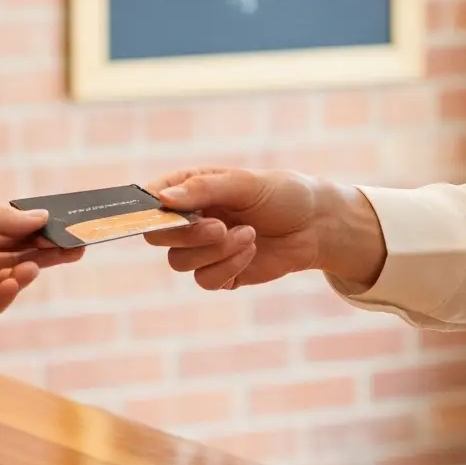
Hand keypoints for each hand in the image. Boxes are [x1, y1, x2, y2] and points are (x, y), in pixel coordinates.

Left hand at [0, 201, 82, 331]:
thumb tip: (42, 217)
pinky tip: (14, 283)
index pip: (13, 234)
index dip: (39, 232)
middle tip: (75, 250)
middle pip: (16, 259)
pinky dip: (5, 296)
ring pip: (6, 283)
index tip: (67, 229)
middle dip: (45, 255)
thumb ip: (3, 221)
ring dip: (25, 275)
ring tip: (37, 266)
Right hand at [145, 167, 386, 291]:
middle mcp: (191, 219)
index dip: (148, 208)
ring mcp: (203, 249)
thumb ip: (203, 189)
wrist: (317, 226)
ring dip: (216, 251)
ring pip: (179, 262)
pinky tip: (251, 250)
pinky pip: (205, 280)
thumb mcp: (245, 183)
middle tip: (219, 226)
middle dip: (187, 234)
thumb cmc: (283, 194)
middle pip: (158, 235)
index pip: (151, 199)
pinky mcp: (220, 274)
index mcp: (190, 189)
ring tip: (249, 234)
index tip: (163, 212)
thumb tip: (162, 198)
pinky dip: (229, 267)